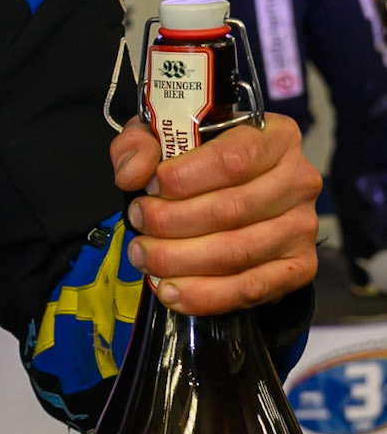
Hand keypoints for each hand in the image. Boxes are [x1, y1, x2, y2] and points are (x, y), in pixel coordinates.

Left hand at [110, 114, 318, 314]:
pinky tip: (171, 291)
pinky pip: (249, 288)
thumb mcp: (163, 138)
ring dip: (180, 260)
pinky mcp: (298, 267)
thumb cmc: (198, 164)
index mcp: (275, 137)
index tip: (147, 189)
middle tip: (137, 224)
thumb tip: (132, 175)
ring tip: (144, 256)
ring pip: (237, 252)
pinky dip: (205, 295)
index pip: (232, 159)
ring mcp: (302, 227)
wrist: (231, 200)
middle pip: (231, 209)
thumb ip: (140, 145)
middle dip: (171, 222)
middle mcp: (298, 181)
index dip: (183, 178)